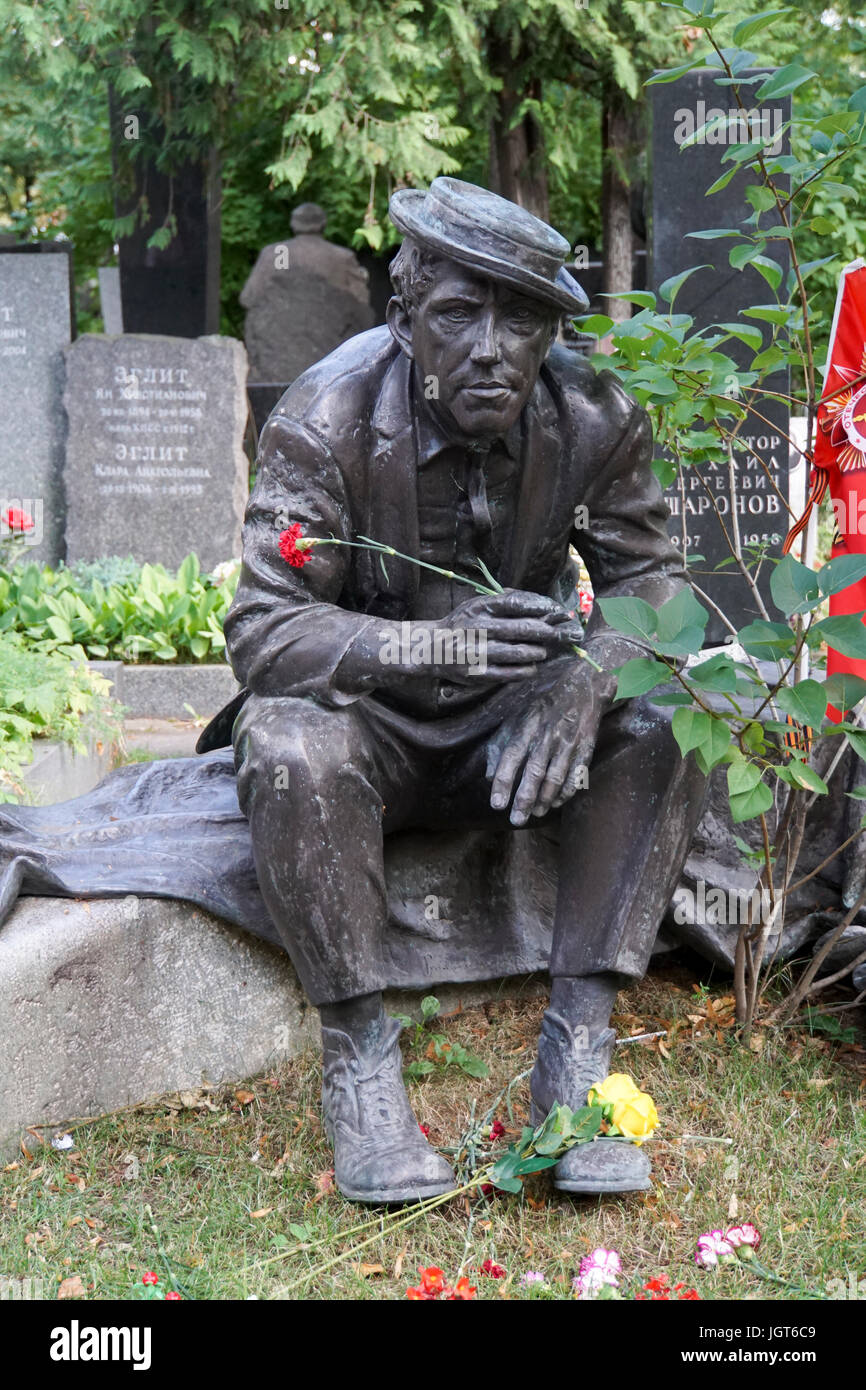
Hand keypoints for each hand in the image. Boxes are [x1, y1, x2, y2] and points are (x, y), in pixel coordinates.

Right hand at [431, 589, 574, 684]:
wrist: (433, 648)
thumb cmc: (464, 623)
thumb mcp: (477, 605)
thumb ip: (506, 601)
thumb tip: (541, 603)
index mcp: (479, 607)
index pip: (516, 604)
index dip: (541, 607)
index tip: (558, 611)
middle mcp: (477, 627)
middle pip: (521, 629)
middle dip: (549, 631)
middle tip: (564, 634)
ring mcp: (477, 652)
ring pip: (519, 652)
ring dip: (538, 652)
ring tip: (543, 651)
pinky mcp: (477, 673)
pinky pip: (510, 673)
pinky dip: (526, 670)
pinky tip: (531, 667)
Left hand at [486, 662, 613, 825]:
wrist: (583, 687)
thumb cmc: (544, 706)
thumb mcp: (518, 718)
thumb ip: (501, 744)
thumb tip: (489, 775)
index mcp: (527, 726)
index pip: (511, 756)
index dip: (503, 781)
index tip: (497, 803)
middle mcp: (547, 734)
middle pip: (534, 772)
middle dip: (524, 799)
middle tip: (516, 820)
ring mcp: (568, 741)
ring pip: (555, 776)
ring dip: (544, 798)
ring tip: (534, 813)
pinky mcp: (586, 747)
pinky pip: (576, 774)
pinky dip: (567, 791)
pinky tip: (556, 802)